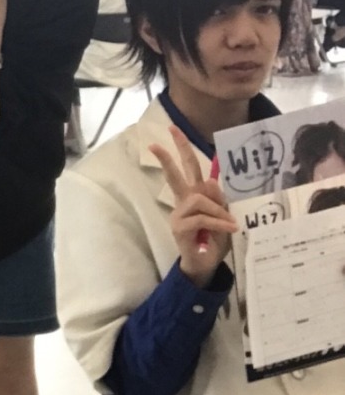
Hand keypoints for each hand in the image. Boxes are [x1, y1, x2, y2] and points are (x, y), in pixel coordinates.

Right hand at [149, 125, 237, 287]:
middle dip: (173, 152)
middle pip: (177, 172)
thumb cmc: (215, 240)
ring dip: (218, 210)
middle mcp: (183, 201)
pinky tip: (229, 229)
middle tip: (164, 134)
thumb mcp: (224, 216)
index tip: (172, 130)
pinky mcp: (180, 227)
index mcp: (194, 195)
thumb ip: (218, 199)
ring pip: (198, 198)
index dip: (182, 149)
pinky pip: (201, 217)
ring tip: (230, 224)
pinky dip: (218, 222)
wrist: (206, 265)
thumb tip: (211, 180)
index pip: (188, 168)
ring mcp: (179, 214)